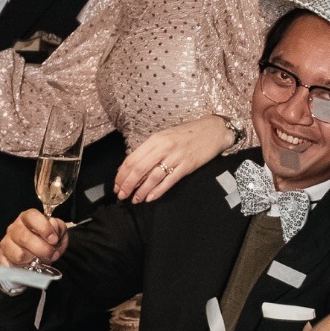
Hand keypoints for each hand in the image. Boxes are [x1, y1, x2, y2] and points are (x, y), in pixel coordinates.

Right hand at [0, 208, 68, 268]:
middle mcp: (14, 228)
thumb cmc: (45, 244)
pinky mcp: (2, 258)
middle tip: (52, 254)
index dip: (44, 227)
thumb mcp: (57, 234)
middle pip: (24, 237)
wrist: (34, 261)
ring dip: (34, 260)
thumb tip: (54, 227)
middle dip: (43, 249)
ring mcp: (6, 243)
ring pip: (19, 254)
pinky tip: (29, 266)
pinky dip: (23, 268)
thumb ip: (59, 228)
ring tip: (40, 260)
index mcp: (27, 218)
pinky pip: (12, 266)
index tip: (54, 239)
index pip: (32, 216)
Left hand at [116, 115, 231, 202]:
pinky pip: (169, 181)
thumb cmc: (187, 134)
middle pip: (139, 169)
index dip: (122, 174)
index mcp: (155, 139)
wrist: (213, 130)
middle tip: (121, 195)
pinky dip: (157, 191)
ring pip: (152, 177)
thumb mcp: (165, 137)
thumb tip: (133, 168)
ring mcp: (176, 157)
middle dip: (127, 185)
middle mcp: (164, 147)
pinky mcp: (187, 166)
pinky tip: (149, 198)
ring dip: (140, 191)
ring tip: (134, 200)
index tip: (116, 184)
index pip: (132, 159)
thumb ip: (150, 150)